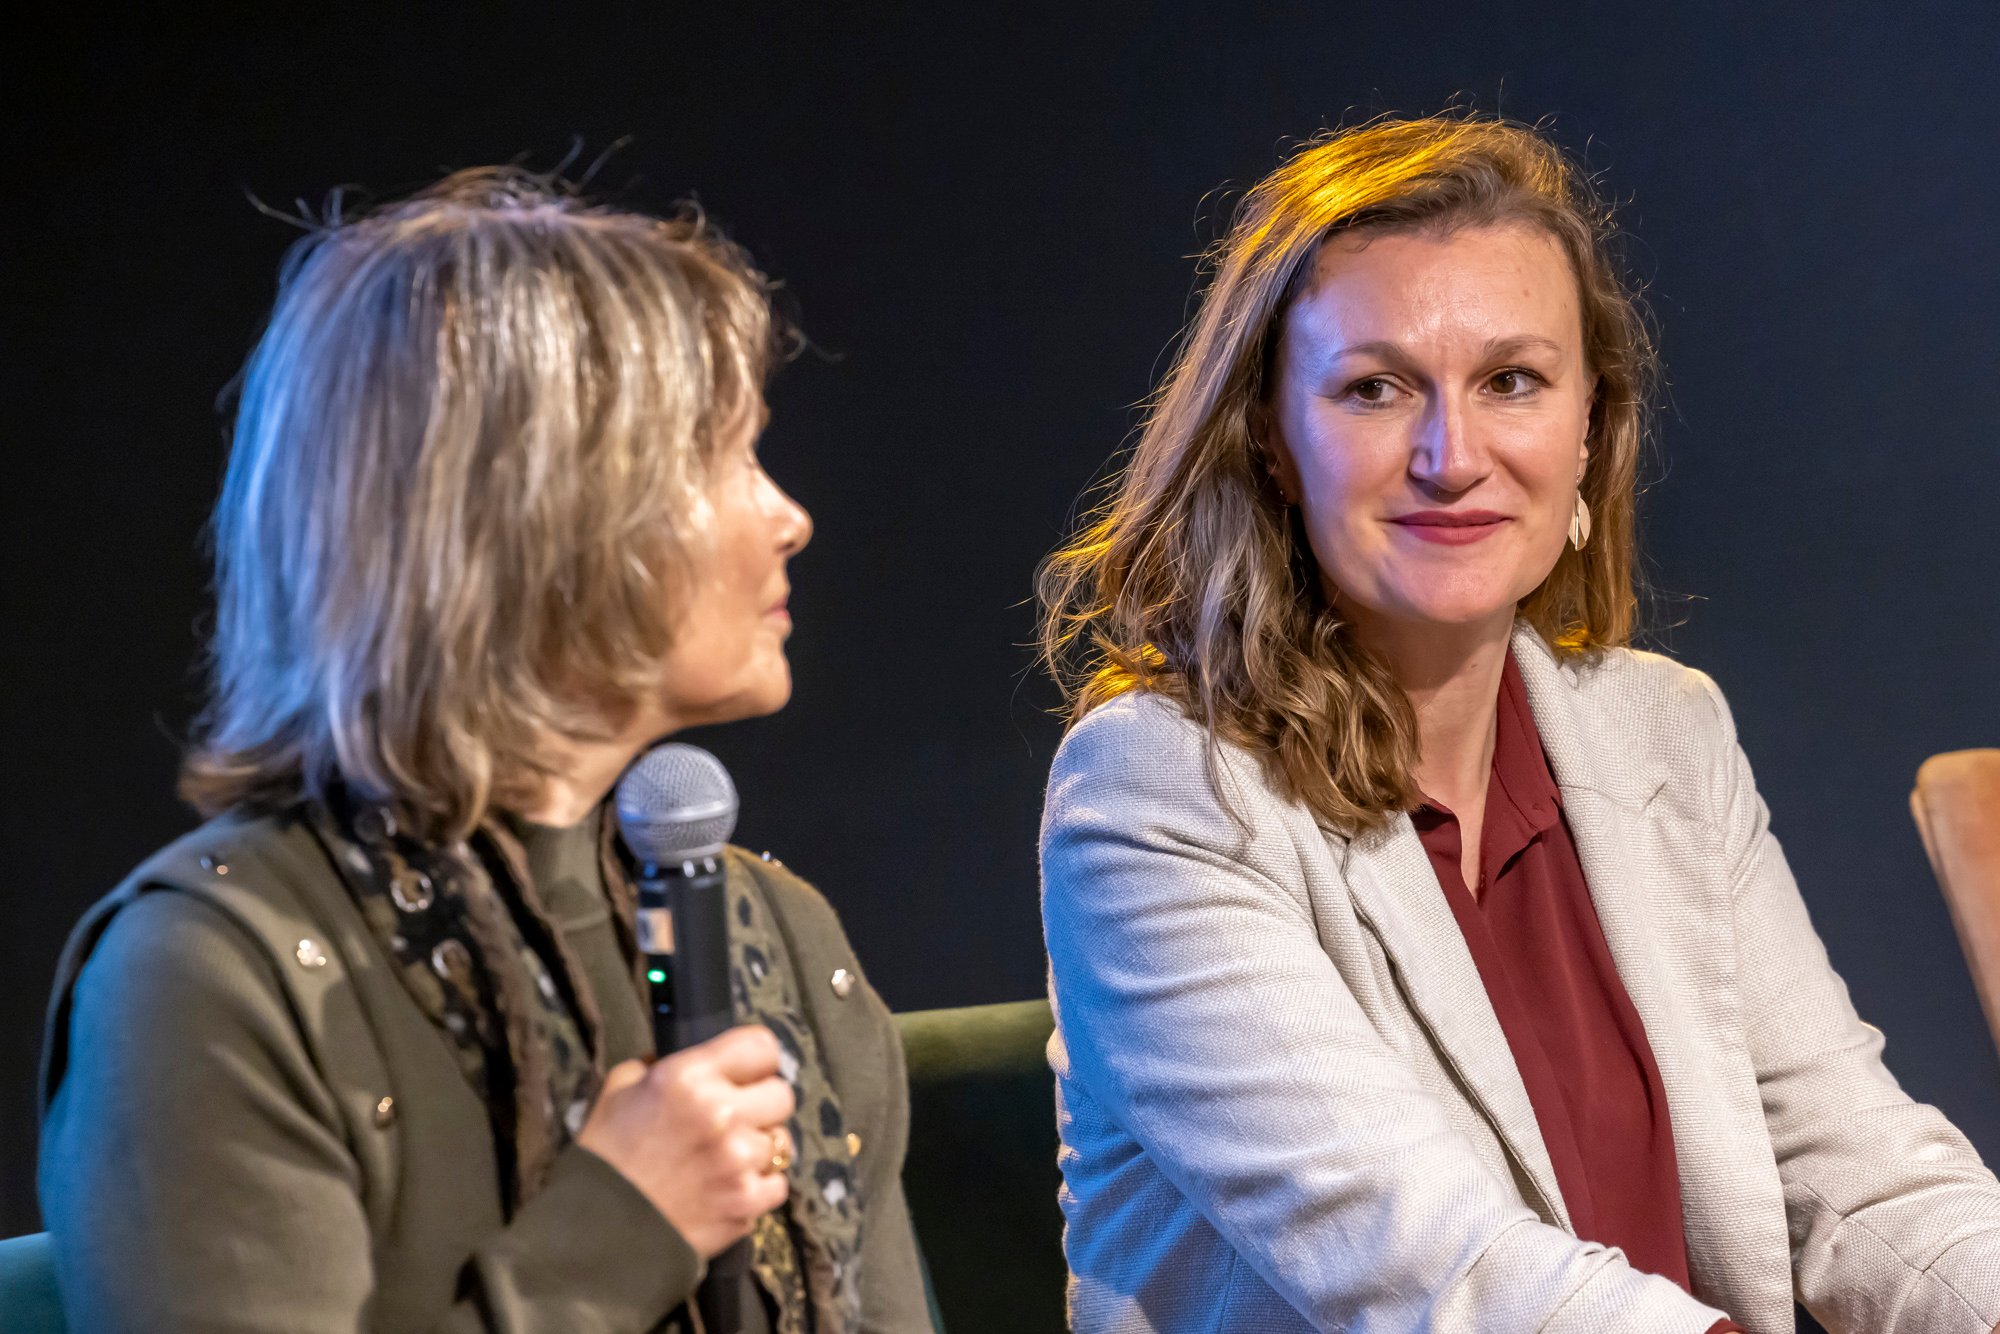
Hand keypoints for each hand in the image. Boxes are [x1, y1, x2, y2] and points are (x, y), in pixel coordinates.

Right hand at [577, 1024, 795, 1257]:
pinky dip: (759, 1186)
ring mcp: (739, 1161)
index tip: (747, 1072)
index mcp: (690, 1078)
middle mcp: (722, 1114)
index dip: (756, 1060)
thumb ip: (660, 1066)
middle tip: (736, 1119)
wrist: (597, 1231)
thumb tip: (695, 1060)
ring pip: (783, 1141)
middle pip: (782, 1094)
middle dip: (762, 1105)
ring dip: (760, 1147)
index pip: (761, 1046)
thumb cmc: (606, 1156)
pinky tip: (729, 1186)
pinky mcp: (747, 1202)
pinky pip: (778, 1183)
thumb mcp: (620, 1090)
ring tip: (727, 1158)